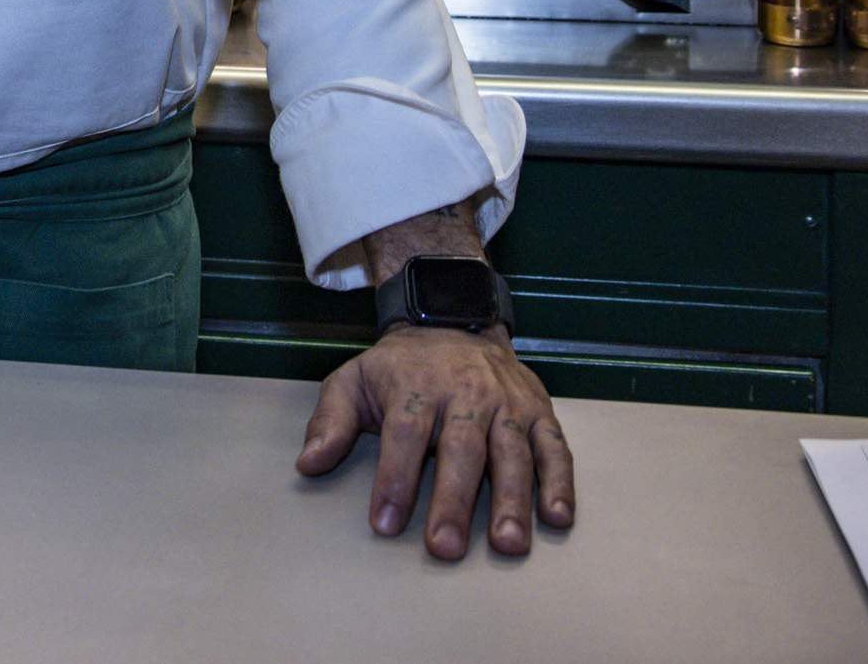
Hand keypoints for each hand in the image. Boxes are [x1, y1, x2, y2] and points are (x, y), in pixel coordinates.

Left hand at [297, 325, 574, 558]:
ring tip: (508, 543)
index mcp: (416, 388)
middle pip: (461, 450)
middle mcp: (465, 395)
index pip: (404, 435)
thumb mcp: (354, 380)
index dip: (395, 480)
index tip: (386, 524)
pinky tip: (557, 518)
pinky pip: (554, 447)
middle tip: (446, 548)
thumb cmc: (401, 367)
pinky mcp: (539, 411)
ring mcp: (507, 404)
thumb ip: (331, 420)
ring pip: (512, 452)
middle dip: (454, 501)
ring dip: (513, 500)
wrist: (455, 319)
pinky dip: (560, 482)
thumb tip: (307, 464)